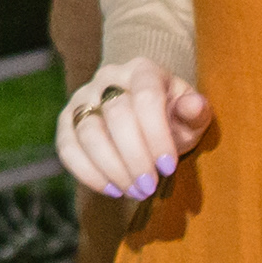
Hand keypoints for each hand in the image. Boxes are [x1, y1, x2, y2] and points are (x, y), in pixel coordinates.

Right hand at [56, 57, 212, 198]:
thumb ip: (195, 112)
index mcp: (142, 70)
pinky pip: (67, 148)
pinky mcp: (67, 121)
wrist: (142, 111)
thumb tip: (194, 106)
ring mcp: (82, 98)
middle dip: (134, 157)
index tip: (168, 168)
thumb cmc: (171, 116)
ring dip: (112, 169)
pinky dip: (88, 174)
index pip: (146, 97)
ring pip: (88, 132)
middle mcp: (108, 78)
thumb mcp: (190, 115)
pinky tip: (113, 190)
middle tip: (149, 187)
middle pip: (116, 115)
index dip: (156, 135)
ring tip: (134, 192)